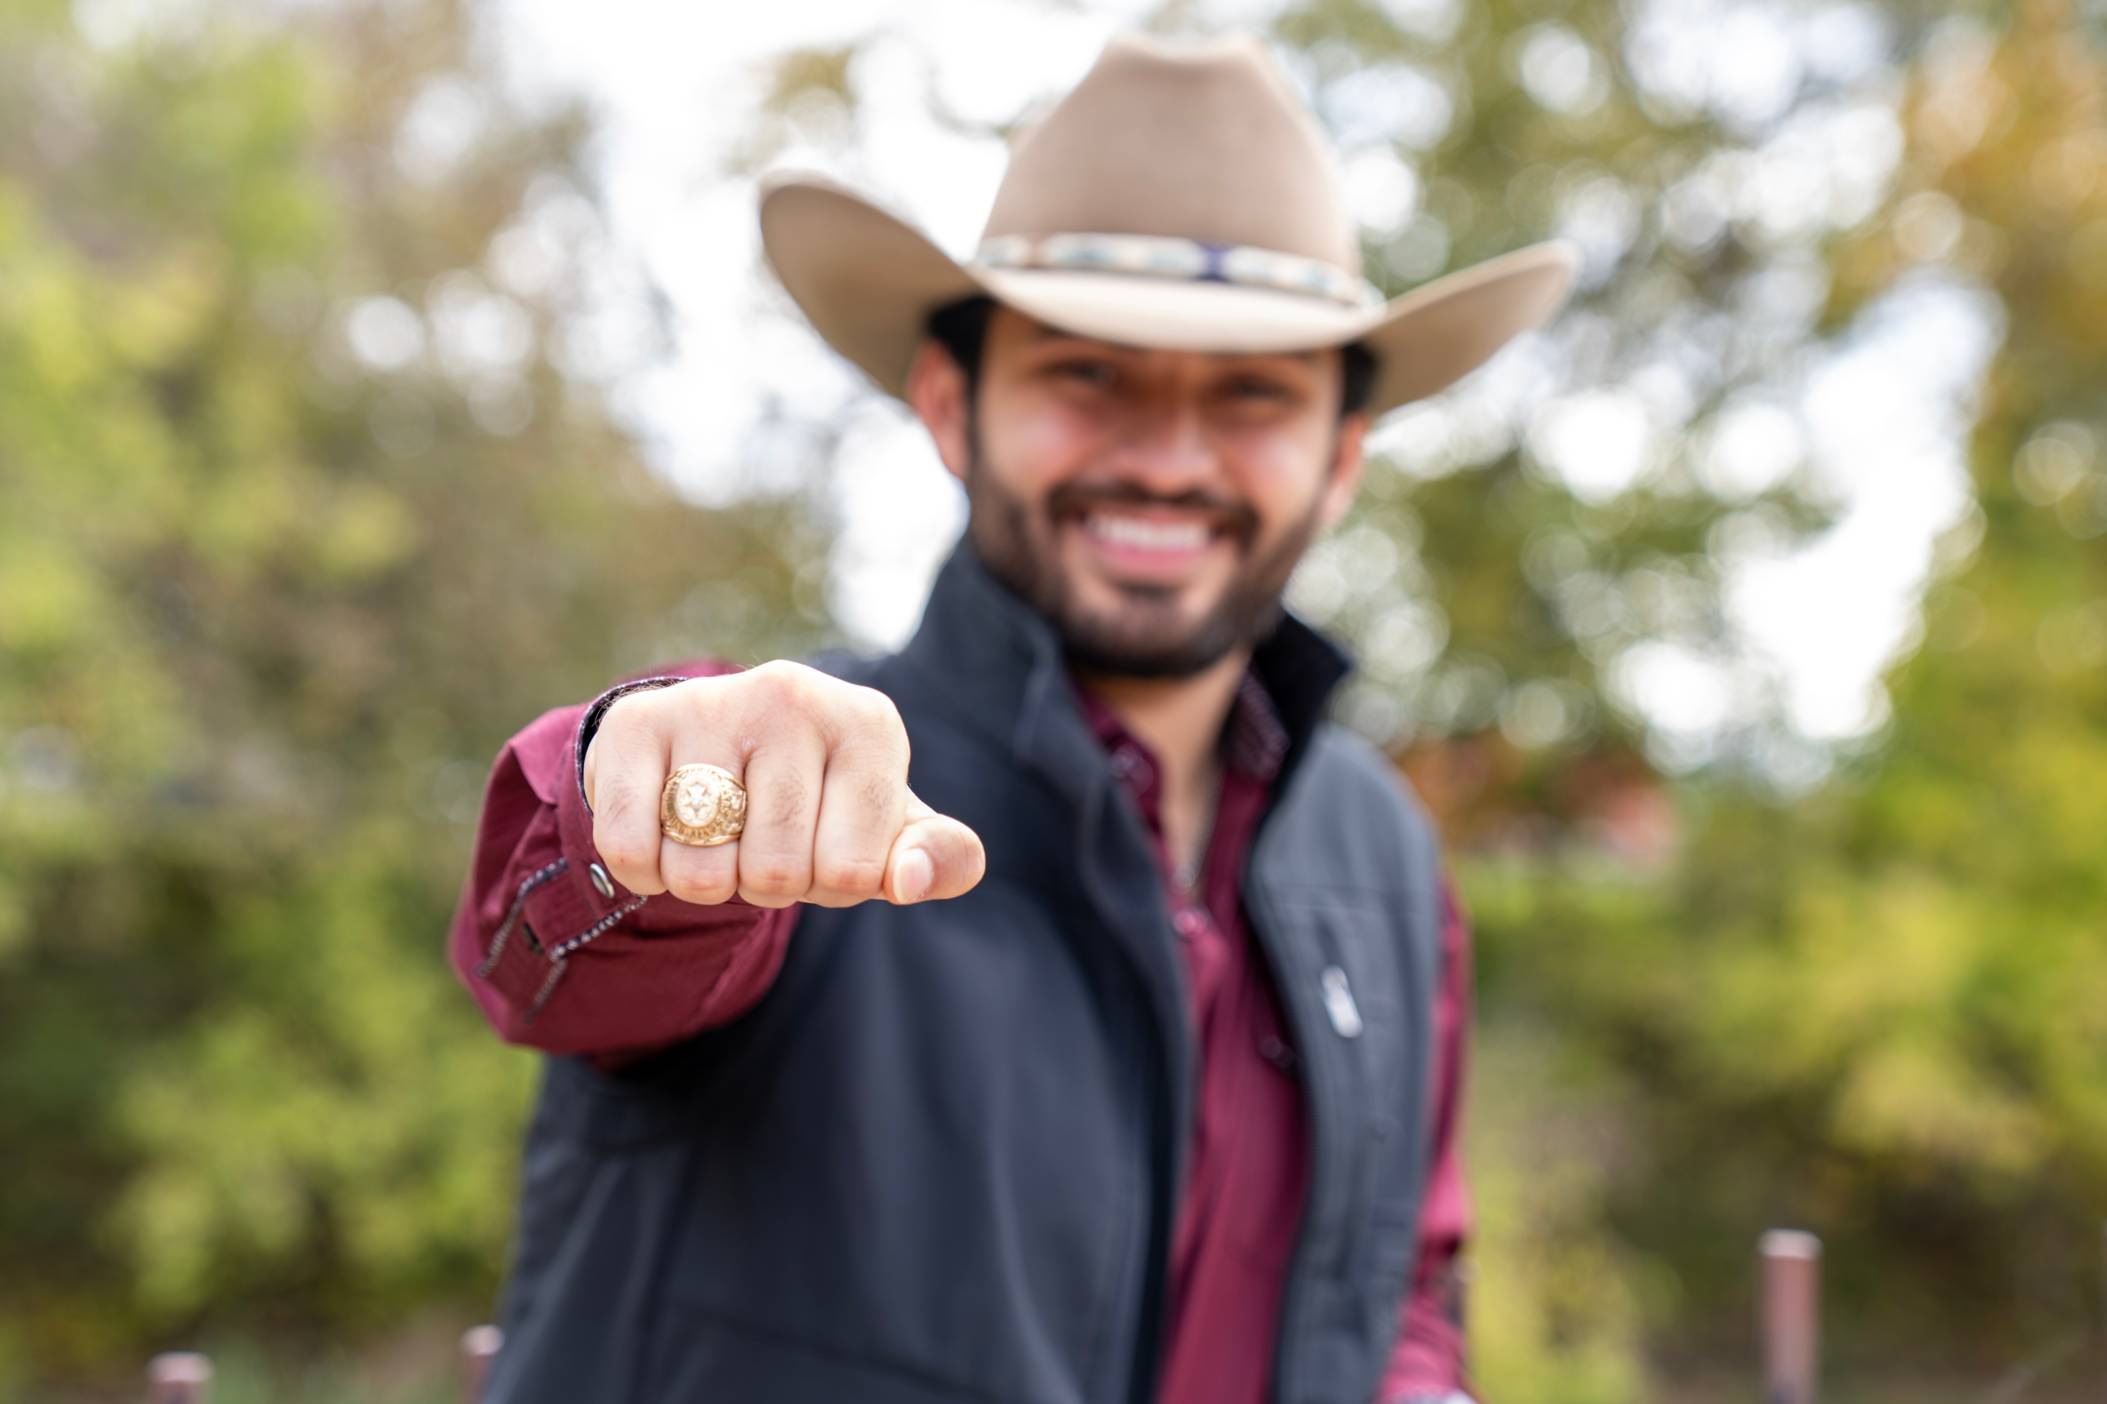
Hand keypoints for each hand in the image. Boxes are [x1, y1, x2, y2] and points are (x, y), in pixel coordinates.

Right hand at [581, 661, 985, 908]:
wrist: (713, 746)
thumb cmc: (821, 802)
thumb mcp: (891, 830)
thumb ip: (938, 859)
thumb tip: (907, 880)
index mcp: (869, 724)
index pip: (853, 872)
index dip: (833, 885)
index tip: (825, 844)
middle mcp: (794, 695)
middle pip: (775, 873)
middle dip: (767, 886)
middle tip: (763, 841)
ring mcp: (712, 702)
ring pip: (702, 870)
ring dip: (705, 883)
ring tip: (718, 834)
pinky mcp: (638, 722)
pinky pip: (632, 851)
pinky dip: (645, 873)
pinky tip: (664, 835)